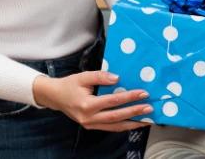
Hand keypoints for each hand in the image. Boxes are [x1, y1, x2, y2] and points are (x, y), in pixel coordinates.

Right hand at [33, 71, 153, 131]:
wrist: (55, 97)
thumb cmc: (69, 85)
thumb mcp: (83, 76)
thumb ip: (100, 76)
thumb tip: (117, 78)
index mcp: (86, 105)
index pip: (112, 101)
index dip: (129, 97)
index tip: (143, 93)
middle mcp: (89, 118)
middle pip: (116, 116)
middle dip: (134, 112)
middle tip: (149, 108)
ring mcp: (90, 125)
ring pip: (115, 126)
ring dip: (132, 123)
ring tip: (147, 119)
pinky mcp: (92, 127)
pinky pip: (111, 128)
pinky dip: (124, 126)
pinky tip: (135, 122)